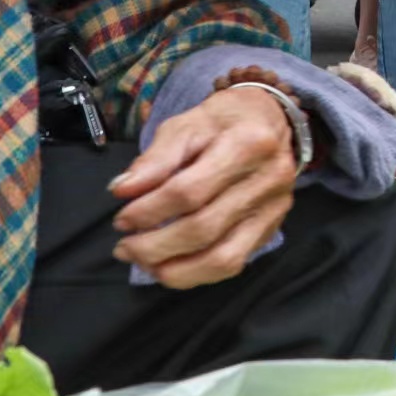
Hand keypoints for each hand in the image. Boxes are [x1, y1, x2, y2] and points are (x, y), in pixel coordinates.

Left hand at [110, 84, 298, 286]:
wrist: (271, 121)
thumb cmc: (223, 121)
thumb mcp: (187, 124)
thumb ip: (156, 159)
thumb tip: (122, 190)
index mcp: (247, 144)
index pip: (190, 191)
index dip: (150, 211)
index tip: (122, 218)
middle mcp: (268, 180)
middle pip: (204, 228)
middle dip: (155, 246)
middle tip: (125, 247)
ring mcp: (273, 209)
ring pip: (222, 258)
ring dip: (175, 269)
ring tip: (143, 263)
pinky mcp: (271, 228)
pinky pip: (234, 264)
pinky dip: (196, 274)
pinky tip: (170, 268)